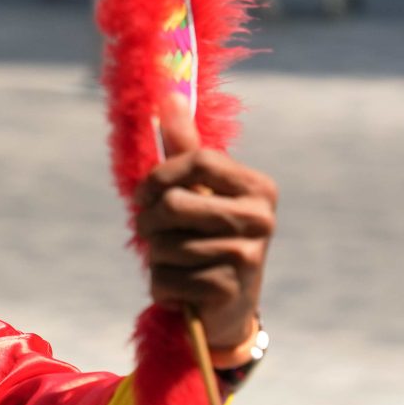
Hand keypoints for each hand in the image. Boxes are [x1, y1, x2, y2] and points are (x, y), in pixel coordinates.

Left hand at [133, 104, 276, 356]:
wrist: (228, 309)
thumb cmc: (207, 240)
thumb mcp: (200, 193)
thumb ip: (185, 149)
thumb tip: (168, 95)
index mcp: (257, 188)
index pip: (199, 160)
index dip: (159, 175)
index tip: (143, 195)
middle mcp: (260, 219)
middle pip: (174, 203)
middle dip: (148, 222)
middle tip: (152, 235)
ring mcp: (247, 257)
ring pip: (165, 245)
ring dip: (155, 259)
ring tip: (173, 265)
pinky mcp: (227, 291)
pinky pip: (165, 280)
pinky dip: (160, 287)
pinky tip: (179, 291)